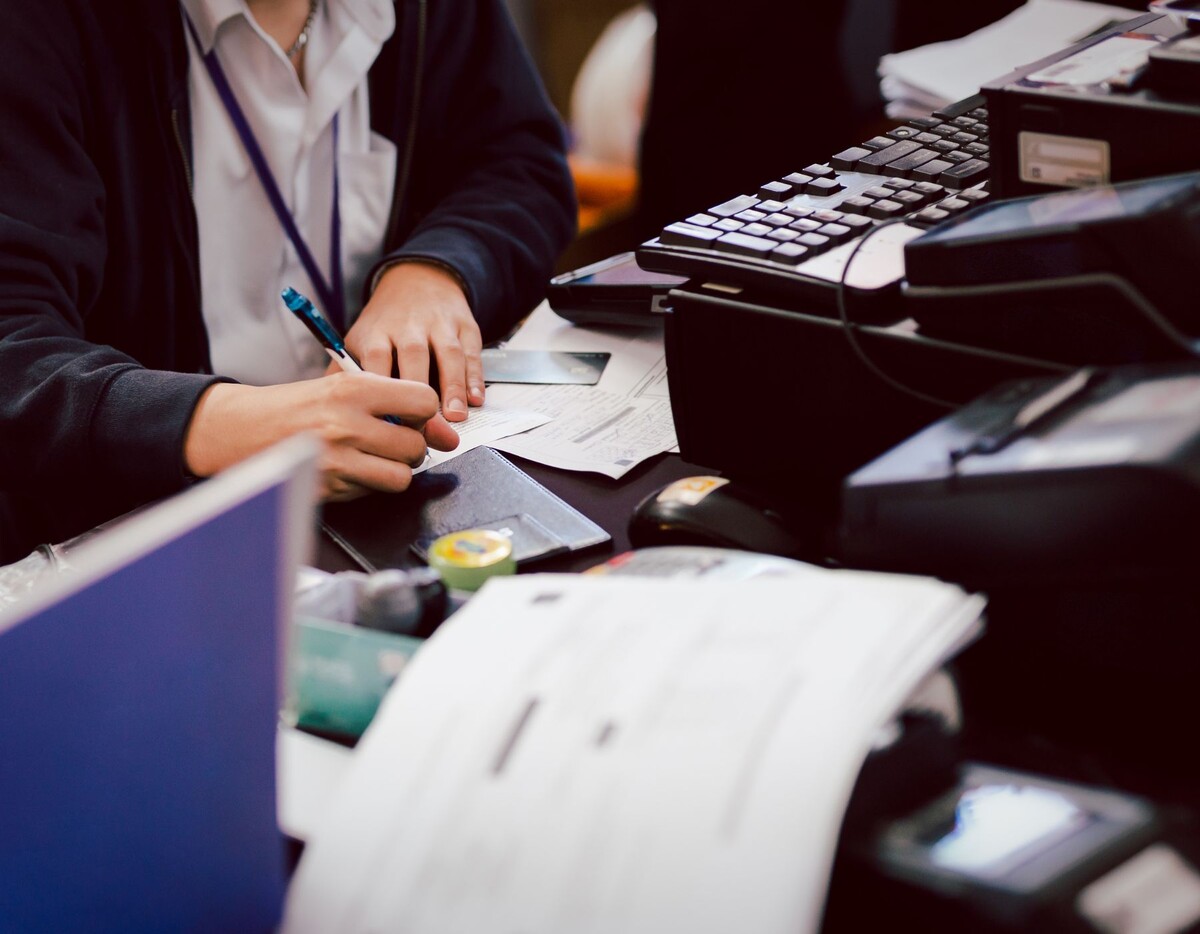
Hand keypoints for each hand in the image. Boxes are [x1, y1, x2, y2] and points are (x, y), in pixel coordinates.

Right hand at [183, 372, 459, 499]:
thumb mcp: (341, 388)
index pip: (424, 401)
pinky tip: (347, 469)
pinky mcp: (328, 489)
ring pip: (400, 476)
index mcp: (352, 389)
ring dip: (392, 470)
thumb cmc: (294, 407)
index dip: (424, 413)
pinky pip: (371, 492)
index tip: (413, 416)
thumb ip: (394, 405)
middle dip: (408, 446)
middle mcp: (346, 424)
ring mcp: (336, 460)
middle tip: (388, 440)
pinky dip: (367, 484)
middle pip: (415, 445)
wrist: (239, 430)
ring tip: (372, 457)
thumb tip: (446, 434)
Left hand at [343, 261, 483, 422]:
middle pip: (414, 358)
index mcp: (376, 333)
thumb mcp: (359, 340)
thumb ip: (344, 373)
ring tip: (455, 417)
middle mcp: (408, 326)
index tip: (387, 425)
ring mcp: (439, 324)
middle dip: (419, 395)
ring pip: (448, 355)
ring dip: (453, 388)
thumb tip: (328, 410)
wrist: (418, 279)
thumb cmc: (386, 323)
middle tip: (423, 429)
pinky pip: (472, 352)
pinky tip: (475, 400)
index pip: (377, 363)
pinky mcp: (465, 326)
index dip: (384, 394)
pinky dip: (475, 377)